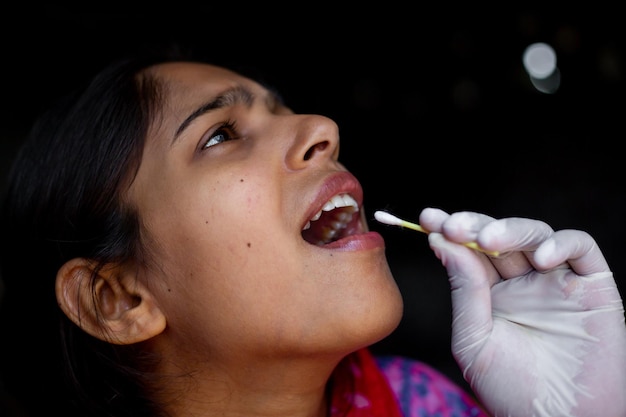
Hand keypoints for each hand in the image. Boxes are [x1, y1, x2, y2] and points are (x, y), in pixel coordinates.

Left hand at [419, 207, 625, 416]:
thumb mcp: (474, 339)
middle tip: (453, 225)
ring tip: (488, 239)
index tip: (428, 220)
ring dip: (510, 229)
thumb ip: (463, 289)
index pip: (469, 250)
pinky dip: (562, 243)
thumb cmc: (510, 388)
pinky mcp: (593, 285)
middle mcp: (522, 281)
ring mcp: (556, 280)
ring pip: (535, 234)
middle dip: (474, 225)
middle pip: (499, 236)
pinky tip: (541, 258)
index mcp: (490, 292)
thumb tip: (443, 242)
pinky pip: (581, 247)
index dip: (450, 230)